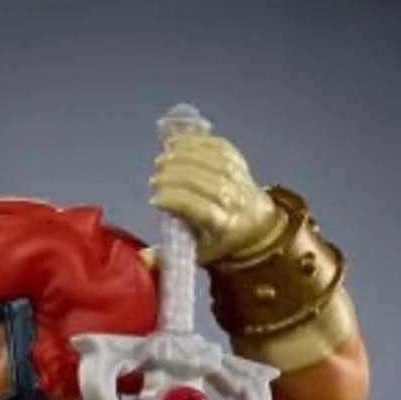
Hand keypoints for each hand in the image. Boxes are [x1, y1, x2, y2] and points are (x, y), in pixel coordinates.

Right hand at [149, 126, 283, 265]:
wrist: (257, 224)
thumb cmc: (222, 240)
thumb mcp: (198, 255)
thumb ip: (170, 257)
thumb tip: (143, 257)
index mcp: (225, 226)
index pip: (200, 208)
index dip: (175, 200)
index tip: (155, 199)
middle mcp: (236, 201)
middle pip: (205, 182)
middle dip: (175, 176)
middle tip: (155, 177)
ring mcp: (240, 179)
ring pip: (212, 161)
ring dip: (183, 156)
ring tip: (163, 159)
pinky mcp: (240, 162)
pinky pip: (219, 146)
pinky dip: (197, 142)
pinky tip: (177, 143)